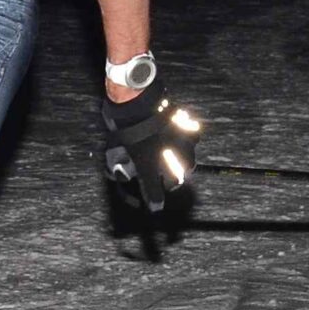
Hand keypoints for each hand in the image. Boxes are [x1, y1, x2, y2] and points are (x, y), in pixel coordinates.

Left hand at [98, 70, 198, 211]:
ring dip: (182, 164)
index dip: (154, 201)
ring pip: (189, 163)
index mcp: (148, 167)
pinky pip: (193, 139)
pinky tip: (183, 138)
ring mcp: (179, 145)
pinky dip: (188, 140)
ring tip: (175, 159)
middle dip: (170, 183)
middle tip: (165, 179)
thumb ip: (118, 162)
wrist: (136, 102)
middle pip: (176, 181)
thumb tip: (117, 170)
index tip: (155, 207)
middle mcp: (167, 160)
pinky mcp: (186, 130)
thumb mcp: (115, 146)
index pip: (154, 193)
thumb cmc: (123, 125)